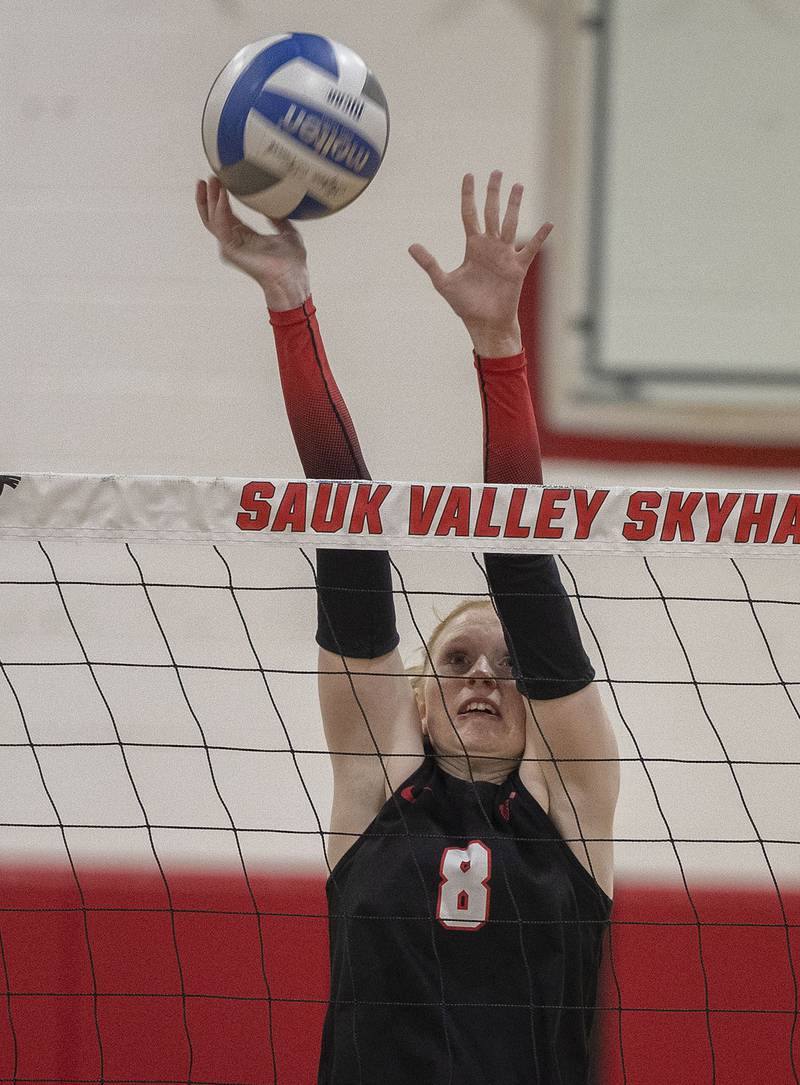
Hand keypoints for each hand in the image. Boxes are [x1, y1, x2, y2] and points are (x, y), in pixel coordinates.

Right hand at [196, 176, 310, 309]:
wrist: (292, 277)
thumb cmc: (292, 262)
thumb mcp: (287, 232)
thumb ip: (278, 219)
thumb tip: (276, 206)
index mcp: (244, 237)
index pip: (224, 214)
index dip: (219, 197)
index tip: (219, 179)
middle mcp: (234, 242)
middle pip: (212, 216)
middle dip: (207, 196)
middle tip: (210, 176)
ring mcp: (230, 247)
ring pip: (212, 220)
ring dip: (210, 199)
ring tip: (213, 181)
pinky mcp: (231, 250)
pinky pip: (221, 226)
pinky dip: (220, 208)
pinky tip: (223, 194)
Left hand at [408, 171, 552, 355]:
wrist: (483, 323)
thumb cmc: (465, 305)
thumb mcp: (443, 282)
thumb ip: (429, 263)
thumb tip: (411, 246)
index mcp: (473, 246)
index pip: (469, 214)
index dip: (468, 195)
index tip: (469, 175)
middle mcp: (490, 246)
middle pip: (491, 213)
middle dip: (493, 193)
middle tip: (496, 172)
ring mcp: (505, 255)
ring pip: (510, 224)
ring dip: (514, 205)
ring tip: (518, 185)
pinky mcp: (517, 268)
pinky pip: (530, 249)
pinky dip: (540, 238)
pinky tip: (549, 224)